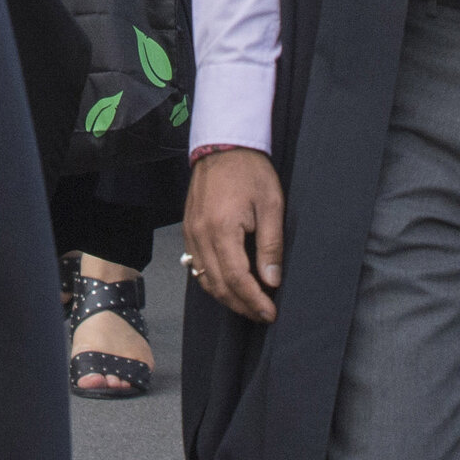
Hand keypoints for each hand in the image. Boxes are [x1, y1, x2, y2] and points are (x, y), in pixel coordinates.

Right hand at [182, 147, 284, 322]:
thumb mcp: (271, 205)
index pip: (237, 279)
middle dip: (241, 305)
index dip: (254, 301)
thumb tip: (271, 280)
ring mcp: (190, 233)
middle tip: (262, 314)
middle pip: (218, 285)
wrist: (223, 145)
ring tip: (248, 303)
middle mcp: (200, 235)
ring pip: (204, 279)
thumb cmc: (249, 171)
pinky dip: (212, 281)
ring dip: (226, 296)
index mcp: (222, 229)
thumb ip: (270, 246)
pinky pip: (196, 265)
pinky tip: (228, 284)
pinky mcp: (188, 229)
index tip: (269, 313)